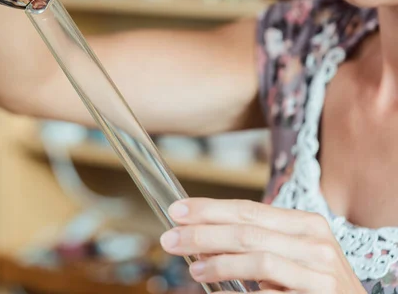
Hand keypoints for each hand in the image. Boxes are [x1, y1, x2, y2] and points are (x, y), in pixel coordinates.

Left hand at [159, 198, 364, 292]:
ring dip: (218, 264)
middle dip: (202, 234)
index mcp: (306, 223)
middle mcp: (315, 243)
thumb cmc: (314, 281)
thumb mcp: (290, 253)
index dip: (209, 209)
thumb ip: (254, 241)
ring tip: (194, 270)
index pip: (249, 209)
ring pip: (258, 260)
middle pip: (247, 231)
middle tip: (170, 239)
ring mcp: (320, 274)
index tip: (176, 211)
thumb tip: (201, 239)